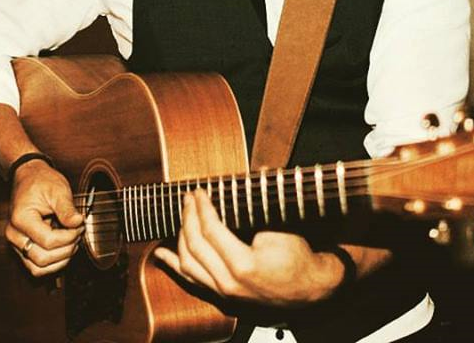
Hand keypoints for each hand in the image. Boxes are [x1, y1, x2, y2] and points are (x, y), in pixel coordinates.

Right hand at [5, 160, 83, 276]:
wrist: (29, 177)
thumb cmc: (41, 182)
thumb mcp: (58, 190)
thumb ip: (67, 209)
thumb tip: (78, 222)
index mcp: (21, 219)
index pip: (48, 241)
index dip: (68, 237)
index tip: (80, 225)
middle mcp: (14, 235)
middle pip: (42, 259)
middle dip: (66, 249)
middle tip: (78, 233)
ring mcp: (16, 244)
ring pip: (38, 268)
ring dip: (60, 260)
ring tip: (72, 242)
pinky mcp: (22, 248)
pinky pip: (36, 266)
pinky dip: (53, 262)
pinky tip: (64, 248)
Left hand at [153, 189, 344, 305]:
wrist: (312, 290)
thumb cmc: (299, 257)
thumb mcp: (280, 226)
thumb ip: (258, 203)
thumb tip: (249, 174)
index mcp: (242, 265)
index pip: (211, 230)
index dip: (202, 207)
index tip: (198, 191)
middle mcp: (228, 284)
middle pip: (195, 246)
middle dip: (188, 218)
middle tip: (188, 198)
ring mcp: (224, 295)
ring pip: (188, 266)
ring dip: (180, 237)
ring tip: (181, 215)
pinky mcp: (223, 298)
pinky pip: (191, 281)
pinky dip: (174, 266)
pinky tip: (161, 254)